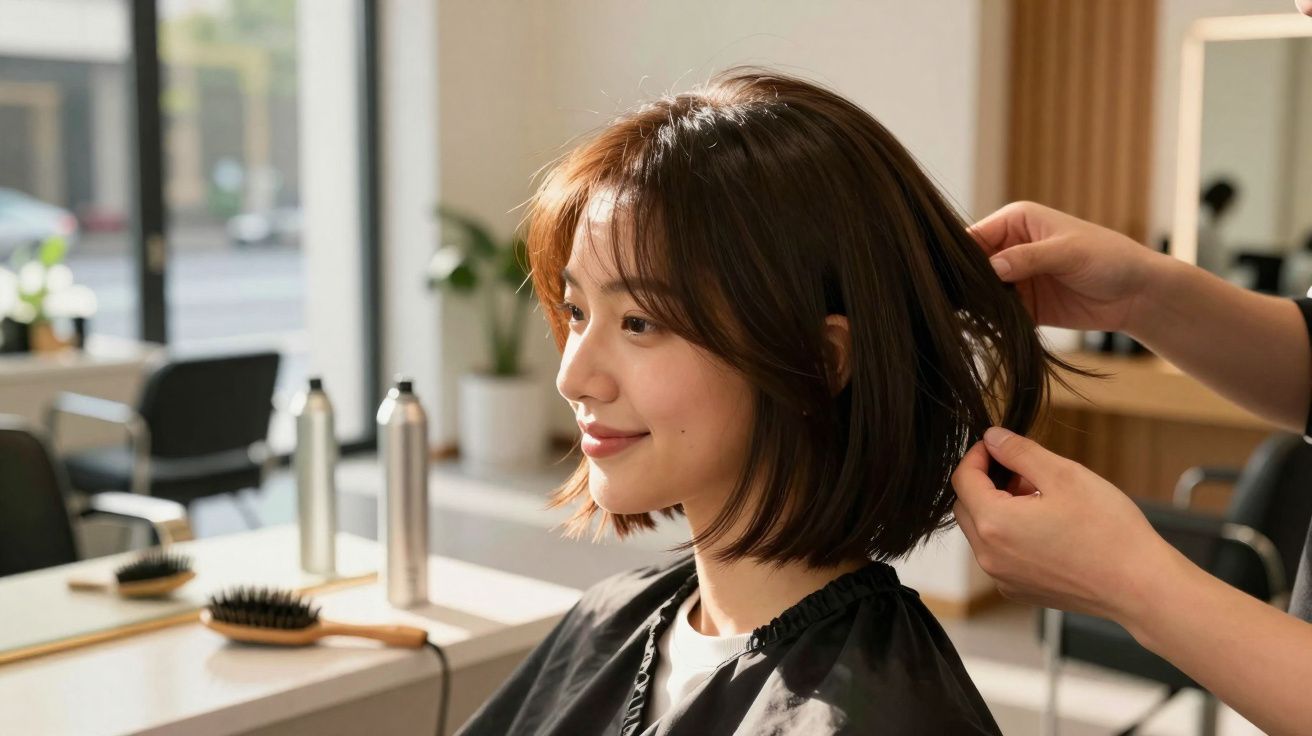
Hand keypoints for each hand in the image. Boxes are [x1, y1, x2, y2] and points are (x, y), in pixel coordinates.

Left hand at [951, 427, 1179, 622]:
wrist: (1141, 587)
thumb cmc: (1109, 531)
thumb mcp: (1064, 475)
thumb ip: (1019, 452)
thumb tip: (992, 438)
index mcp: (994, 524)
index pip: (962, 479)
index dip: (977, 455)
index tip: (997, 445)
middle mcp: (989, 556)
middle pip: (966, 506)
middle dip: (985, 482)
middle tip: (1022, 470)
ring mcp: (1002, 578)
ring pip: (982, 531)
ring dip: (998, 507)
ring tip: (1040, 496)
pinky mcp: (1018, 590)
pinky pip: (1000, 553)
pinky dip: (1010, 534)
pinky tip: (1046, 525)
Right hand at [970, 202, 1168, 332]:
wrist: (1137, 294)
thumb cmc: (1109, 258)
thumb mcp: (1068, 252)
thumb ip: (1028, 258)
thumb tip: (991, 267)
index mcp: (1016, 221)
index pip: (974, 236)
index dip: (960, 255)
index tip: (951, 276)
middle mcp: (1011, 247)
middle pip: (973, 265)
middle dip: (965, 282)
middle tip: (958, 299)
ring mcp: (1015, 277)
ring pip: (980, 290)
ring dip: (976, 302)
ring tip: (970, 314)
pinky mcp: (1022, 305)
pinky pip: (996, 312)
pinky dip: (990, 319)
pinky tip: (985, 326)